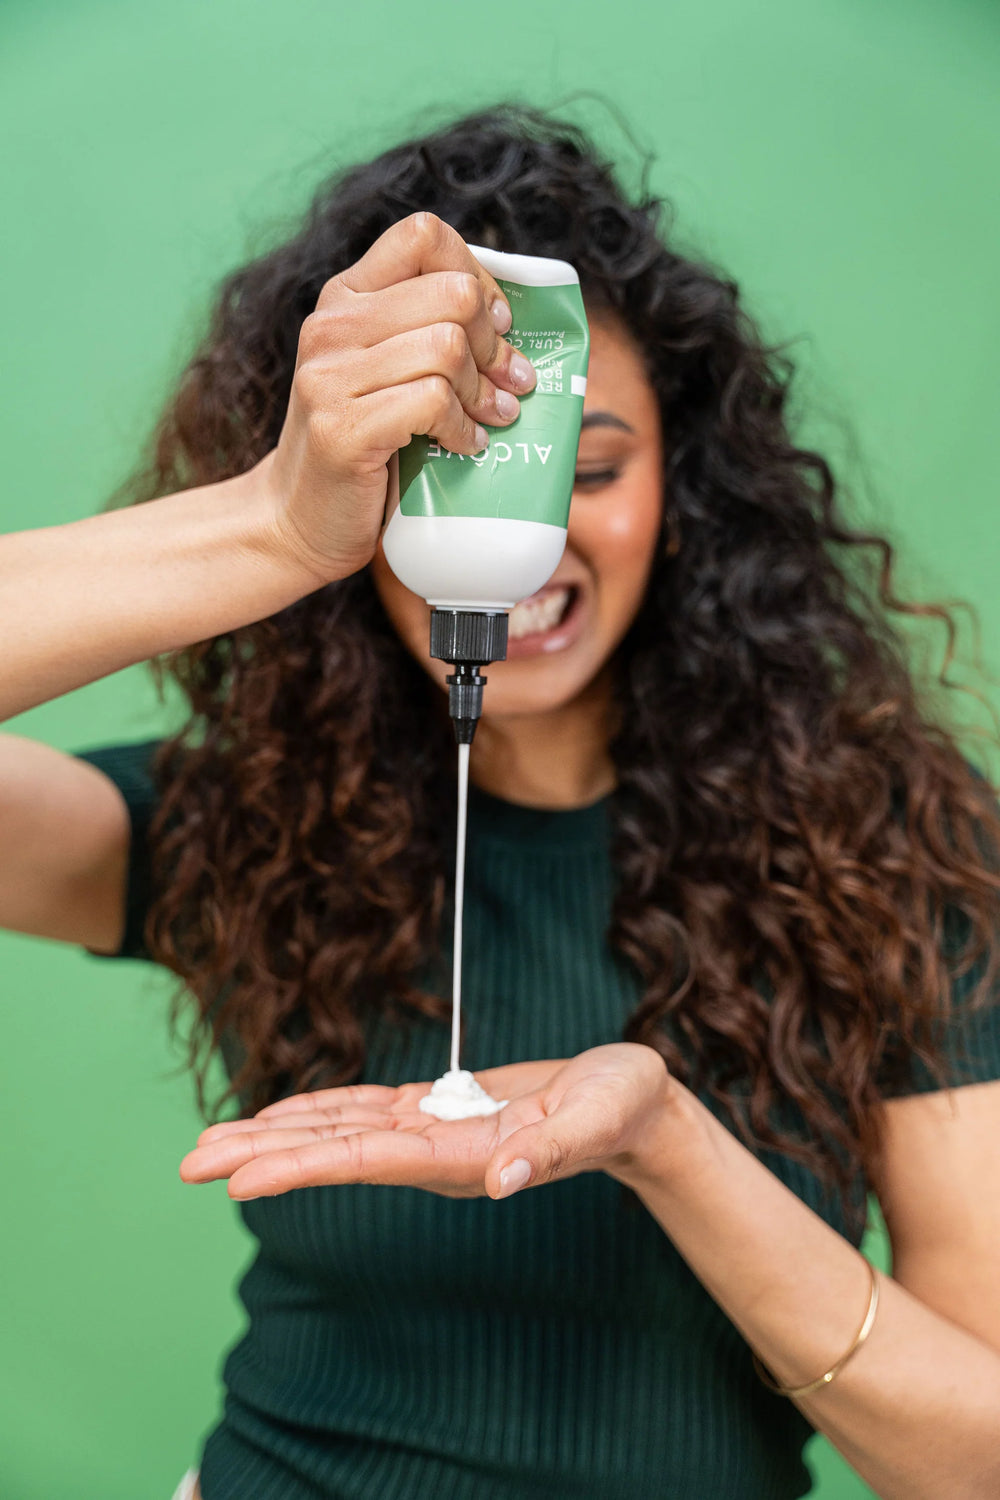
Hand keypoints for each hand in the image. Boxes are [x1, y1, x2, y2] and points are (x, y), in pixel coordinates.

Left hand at [179, 1044, 674, 1201]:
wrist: (634, 1107)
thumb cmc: (622, 1107)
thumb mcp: (599, 1116)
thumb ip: (554, 1149)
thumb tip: (502, 1180)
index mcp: (465, 1157)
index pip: (367, 1163)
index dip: (301, 1167)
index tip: (238, 1180)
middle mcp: (437, 1152)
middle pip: (336, 1152)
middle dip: (264, 1155)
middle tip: (191, 1161)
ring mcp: (435, 1132)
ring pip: (343, 1131)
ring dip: (279, 1134)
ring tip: (217, 1139)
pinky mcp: (441, 1108)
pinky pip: (368, 1109)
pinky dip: (323, 1108)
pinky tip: (285, 1112)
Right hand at [252, 212, 536, 587]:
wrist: (299, 518)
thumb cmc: (364, 444)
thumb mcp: (386, 371)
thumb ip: (425, 332)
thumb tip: (514, 319)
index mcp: (345, 297)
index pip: (423, 235)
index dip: (478, 275)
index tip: (496, 323)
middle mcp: (331, 326)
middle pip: (453, 295)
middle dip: (495, 343)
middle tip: (508, 382)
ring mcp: (329, 377)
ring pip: (447, 349)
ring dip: (484, 391)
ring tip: (491, 417)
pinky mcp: (341, 428)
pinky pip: (433, 402)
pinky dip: (464, 428)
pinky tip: (465, 445)